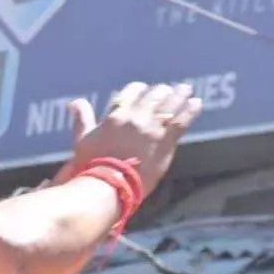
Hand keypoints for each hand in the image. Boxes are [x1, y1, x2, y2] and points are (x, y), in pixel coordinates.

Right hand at [69, 81, 201, 195]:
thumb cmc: (93, 165)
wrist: (111, 184)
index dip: (139, 89)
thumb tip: (76, 102)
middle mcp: (136, 118)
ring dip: (178, 95)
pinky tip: (196, 103)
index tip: (144, 89)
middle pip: (152, 97)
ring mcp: (153, 129)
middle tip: (168, 88)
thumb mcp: (83, 139)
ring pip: (169, 105)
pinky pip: (181, 121)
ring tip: (186, 88)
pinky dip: (190, 110)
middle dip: (161, 91)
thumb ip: (82, 119)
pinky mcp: (166, 142)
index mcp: (116, 115)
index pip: (131, 93)